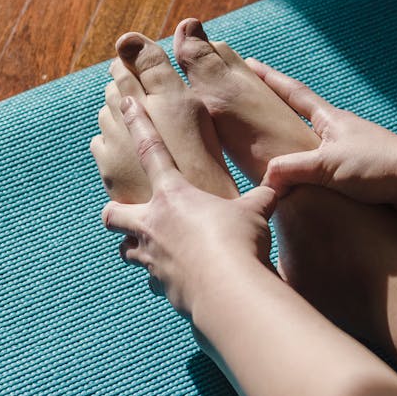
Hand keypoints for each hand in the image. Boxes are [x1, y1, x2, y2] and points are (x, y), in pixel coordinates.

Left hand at [101, 96, 277, 316]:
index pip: (150, 149)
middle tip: (123, 211)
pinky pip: (154, 283)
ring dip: (134, 248)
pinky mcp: (162, 288)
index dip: (138, 123)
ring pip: (126, 251)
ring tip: (152, 248)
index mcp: (173, 195)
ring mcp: (153, 259)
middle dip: (114, 211)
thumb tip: (284, 180)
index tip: (126, 104)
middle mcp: (153, 225)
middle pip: (113, 213)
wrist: (229, 291)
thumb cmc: (239, 242)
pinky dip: (162, 280)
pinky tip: (178, 280)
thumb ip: (264, 195)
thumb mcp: (257, 211)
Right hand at [246, 58, 396, 215]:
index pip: (293, 93)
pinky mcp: (361, 173)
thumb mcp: (327, 166)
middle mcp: (340, 131)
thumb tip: (265, 178)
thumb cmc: (379, 166)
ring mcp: (352, 151)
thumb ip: (291, 169)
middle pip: (301, 114)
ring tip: (272, 146)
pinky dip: (309, 172)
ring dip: (293, 142)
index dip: (269, 79)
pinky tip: (303, 185)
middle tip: (254, 101)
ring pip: (313, 144)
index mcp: (331, 120)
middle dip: (278, 107)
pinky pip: (326, 169)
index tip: (249, 64)